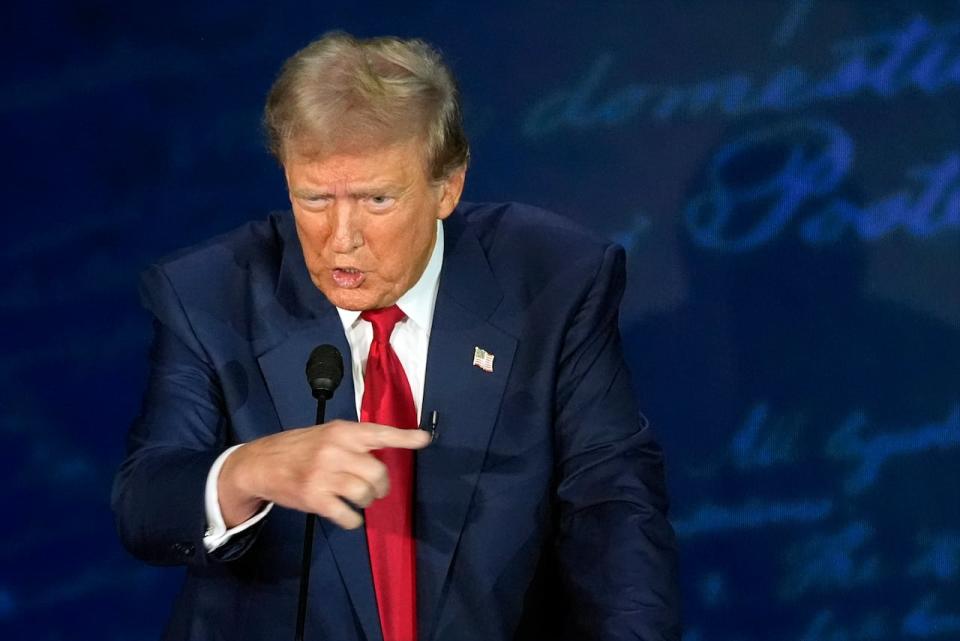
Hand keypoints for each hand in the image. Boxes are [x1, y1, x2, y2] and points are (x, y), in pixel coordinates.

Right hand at [218, 420, 430, 528]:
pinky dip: (353, 520)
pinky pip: (348, 516)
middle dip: (381, 485)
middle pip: (378, 472)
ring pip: (365, 494)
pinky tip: (347, 514)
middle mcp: (335, 450)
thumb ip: (354, 440)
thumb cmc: (299, 448)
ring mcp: (324, 475)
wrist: (260, 463)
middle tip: (375, 488)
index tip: (424, 440)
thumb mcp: (327, 433)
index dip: (404, 437)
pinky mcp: (314, 498)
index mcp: (342, 431)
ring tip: (358, 499)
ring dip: (367, 501)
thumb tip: (389, 447)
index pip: (379, 432)